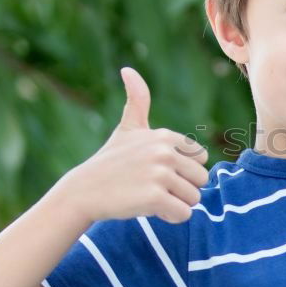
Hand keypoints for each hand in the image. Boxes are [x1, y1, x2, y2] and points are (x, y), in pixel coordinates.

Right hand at [56, 67, 209, 224]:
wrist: (84, 191)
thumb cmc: (110, 161)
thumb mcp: (127, 128)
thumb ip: (137, 101)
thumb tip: (128, 70)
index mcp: (165, 136)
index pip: (201, 160)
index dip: (183, 171)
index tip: (157, 171)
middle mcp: (164, 152)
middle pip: (201, 180)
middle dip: (182, 189)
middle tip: (154, 188)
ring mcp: (159, 173)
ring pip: (194, 199)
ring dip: (175, 204)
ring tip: (149, 197)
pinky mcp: (154, 196)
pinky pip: (183, 214)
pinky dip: (170, 217)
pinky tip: (149, 209)